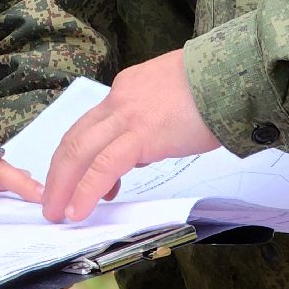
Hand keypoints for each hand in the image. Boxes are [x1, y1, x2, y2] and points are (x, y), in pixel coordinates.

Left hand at [42, 50, 219, 222]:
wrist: (235, 75)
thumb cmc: (215, 91)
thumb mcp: (172, 101)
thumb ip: (152, 124)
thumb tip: (142, 150)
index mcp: (127, 89)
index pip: (92, 126)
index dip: (80, 156)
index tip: (82, 183)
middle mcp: (120, 98)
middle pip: (75, 138)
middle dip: (58, 173)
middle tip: (52, 202)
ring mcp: (127, 114)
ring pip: (80, 150)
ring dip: (63, 185)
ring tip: (56, 212)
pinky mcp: (142, 133)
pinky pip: (104, 165)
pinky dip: (87, 189)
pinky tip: (80, 209)